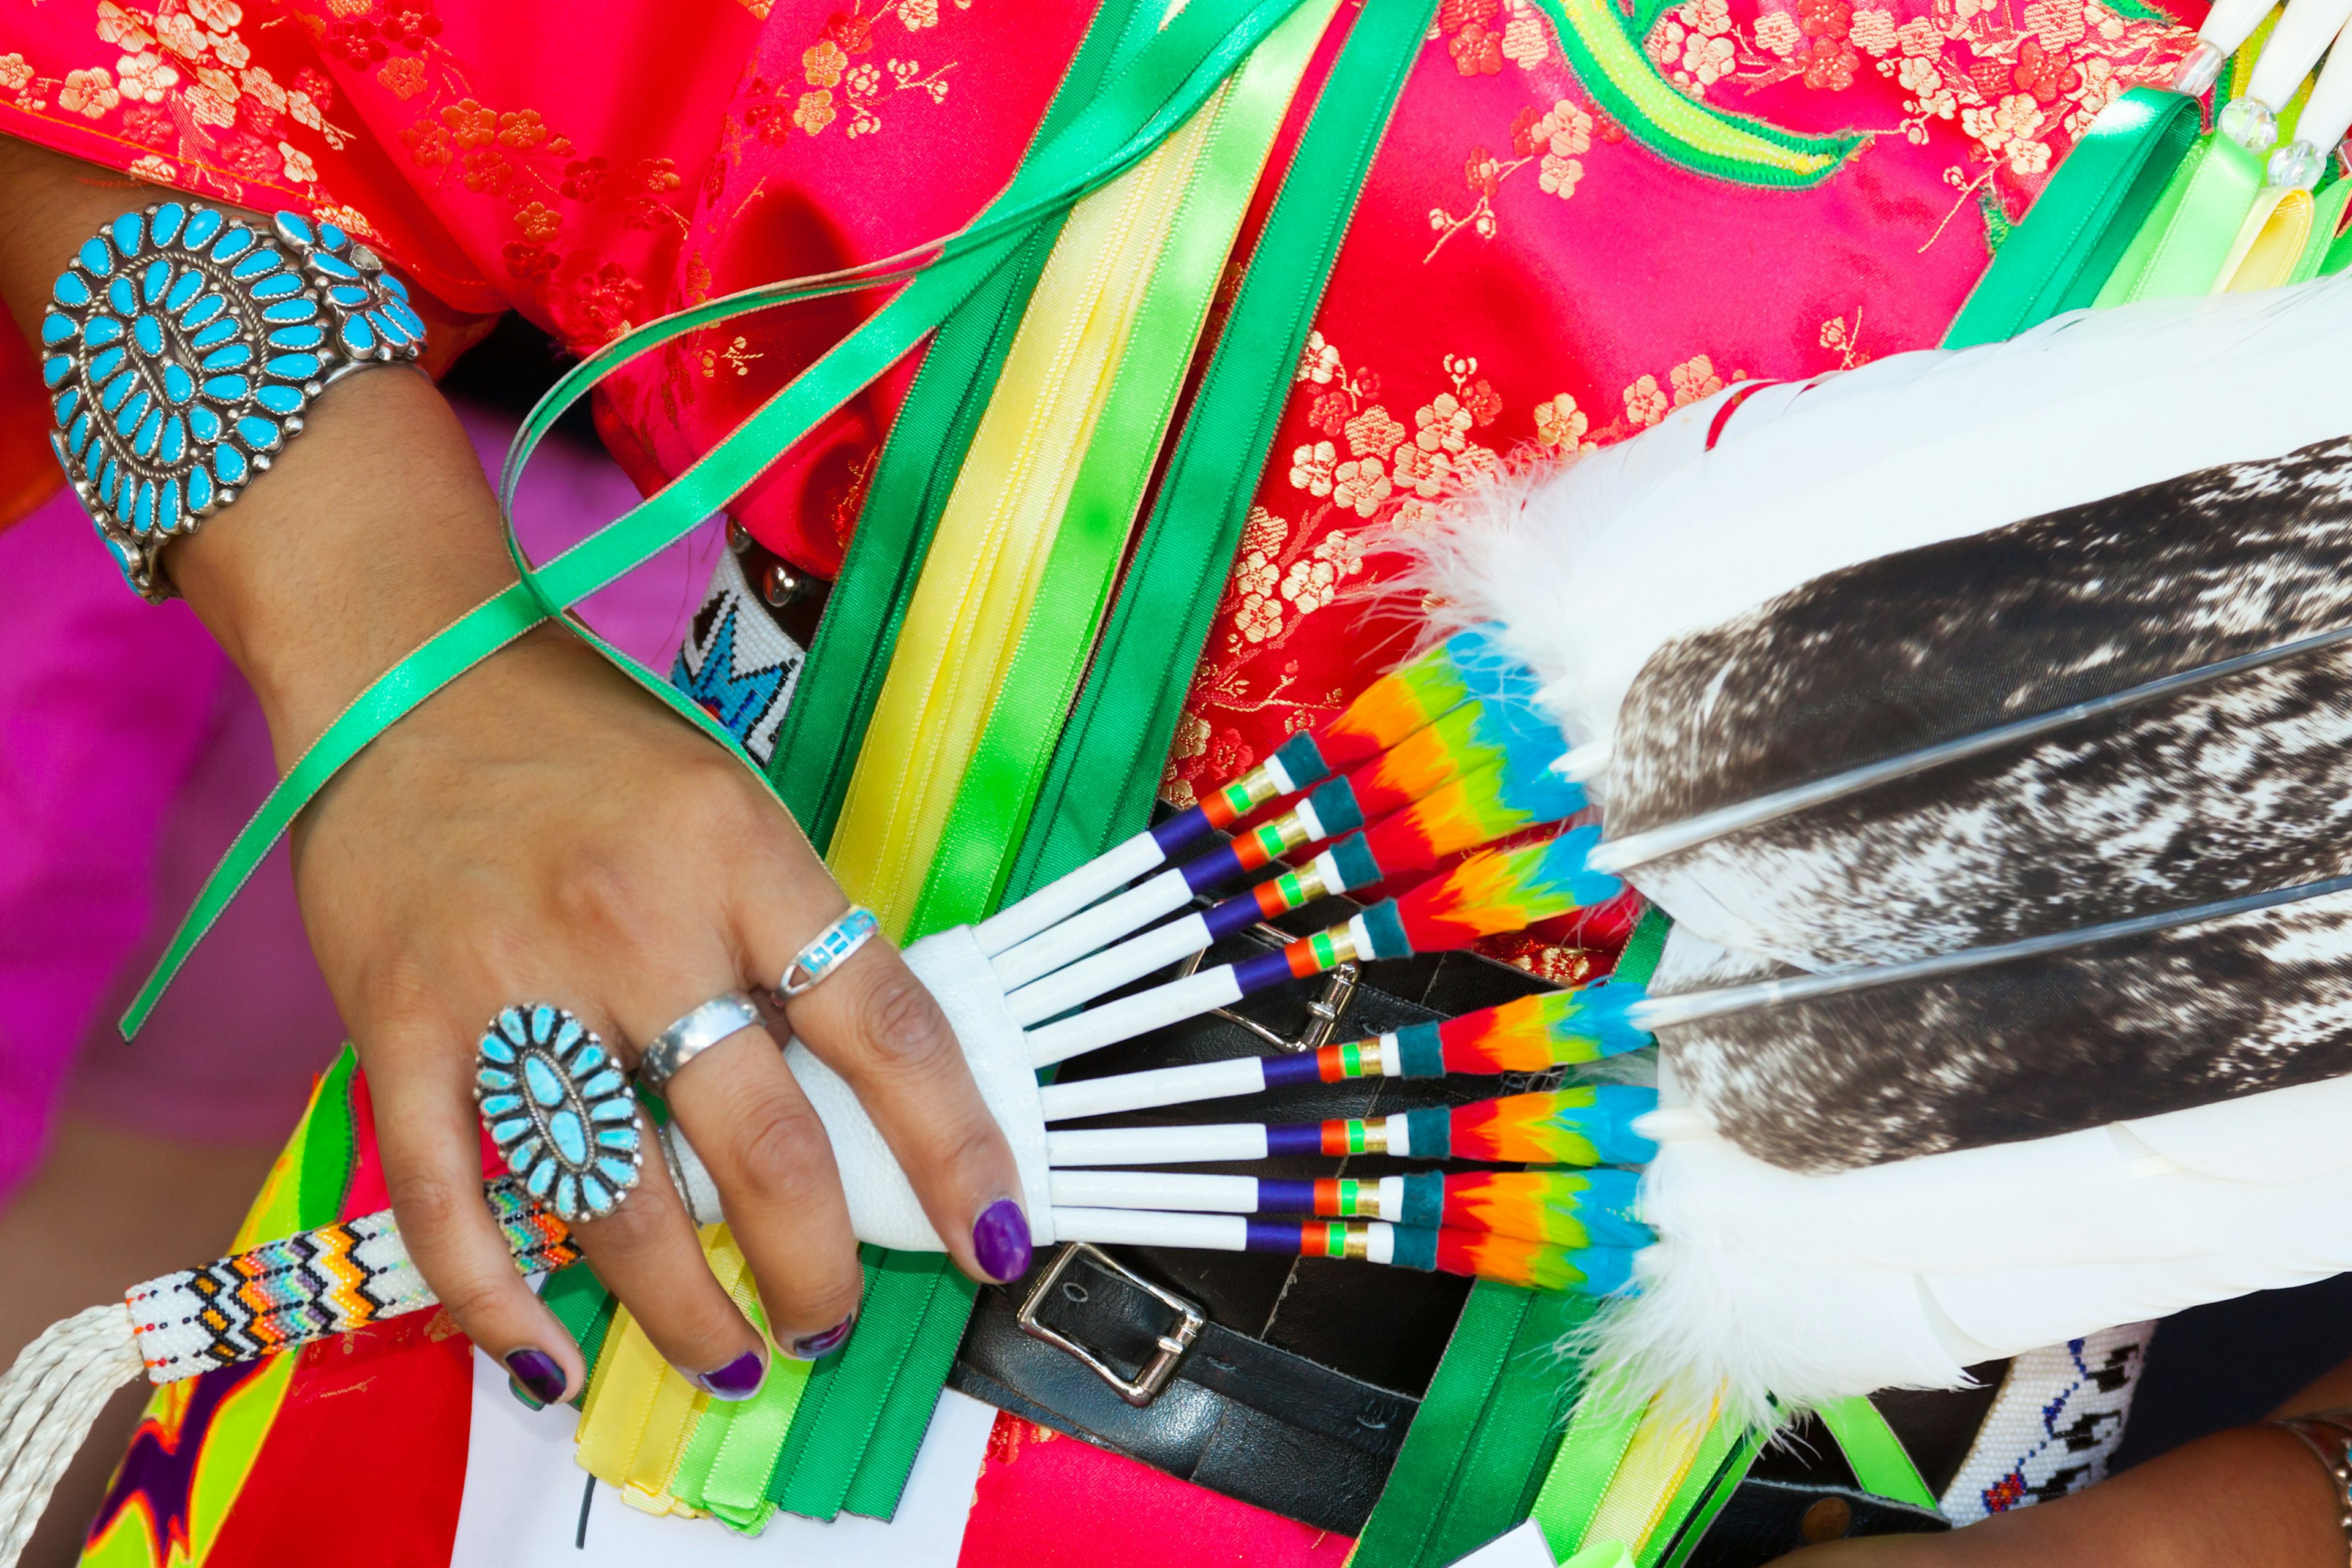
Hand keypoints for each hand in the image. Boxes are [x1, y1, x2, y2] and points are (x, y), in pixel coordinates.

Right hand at [293, 620, 1032, 1403]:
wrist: (405, 666)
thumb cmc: (591, 746)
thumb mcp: (733, 810)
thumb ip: (789, 939)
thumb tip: (867, 1096)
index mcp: (745, 859)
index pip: (888, 1029)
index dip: (956, 1152)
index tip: (990, 1240)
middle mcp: (638, 924)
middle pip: (763, 1146)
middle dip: (815, 1270)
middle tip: (828, 1324)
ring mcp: (511, 982)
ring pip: (618, 1200)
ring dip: (683, 1310)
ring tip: (725, 1357)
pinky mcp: (400, 1024)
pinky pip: (453, 1199)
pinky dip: (500, 1300)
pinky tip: (547, 1358)